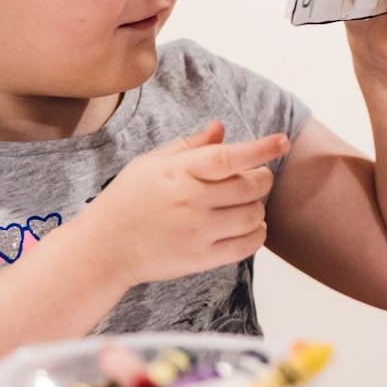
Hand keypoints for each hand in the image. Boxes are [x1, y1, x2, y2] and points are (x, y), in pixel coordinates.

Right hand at [81, 121, 286, 286]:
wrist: (104, 249)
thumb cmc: (128, 198)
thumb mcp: (151, 163)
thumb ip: (190, 145)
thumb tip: (221, 127)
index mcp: (179, 173)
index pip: (230, 157)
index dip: (261, 148)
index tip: (282, 141)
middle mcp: (191, 201)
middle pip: (252, 185)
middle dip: (261, 177)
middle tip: (252, 177)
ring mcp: (198, 232)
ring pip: (255, 215)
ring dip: (257, 206)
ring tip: (243, 203)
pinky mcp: (201, 259)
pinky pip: (248, 245)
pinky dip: (256, 233)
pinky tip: (246, 225)